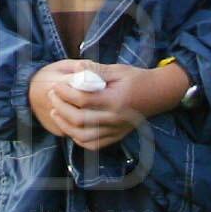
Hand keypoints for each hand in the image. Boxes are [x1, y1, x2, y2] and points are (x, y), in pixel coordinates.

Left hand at [26, 61, 188, 150]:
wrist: (158, 94)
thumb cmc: (137, 78)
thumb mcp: (118, 70)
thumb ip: (97, 70)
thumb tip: (77, 67)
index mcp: (115, 100)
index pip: (84, 100)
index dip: (66, 93)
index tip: (56, 85)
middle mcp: (115, 119)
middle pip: (80, 120)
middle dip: (61, 108)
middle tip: (52, 95)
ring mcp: (116, 130)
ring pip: (84, 136)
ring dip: (66, 126)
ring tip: (55, 113)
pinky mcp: (117, 136)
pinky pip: (94, 144)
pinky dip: (78, 139)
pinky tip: (70, 129)